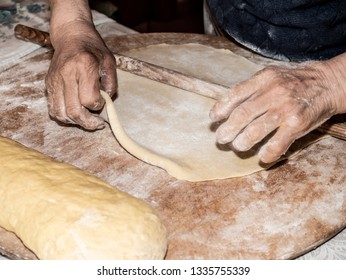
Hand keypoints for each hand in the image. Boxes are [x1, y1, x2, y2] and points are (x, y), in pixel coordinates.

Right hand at [45, 20, 116, 129]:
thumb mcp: (109, 62)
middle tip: (97, 124)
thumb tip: (106, 103)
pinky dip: (64, 116)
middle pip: (73, 110)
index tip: (102, 102)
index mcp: (84, 66)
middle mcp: (66, 74)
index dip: (98, 106)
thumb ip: (111, 83)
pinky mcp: (48, 84)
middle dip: (87, 123)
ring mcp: (54, 80)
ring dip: (75, 122)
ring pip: (61, 113)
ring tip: (86, 119)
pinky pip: (53, 108)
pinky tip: (75, 114)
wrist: (71, 36)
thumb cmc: (93, 49)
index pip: (89, 99)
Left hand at [210, 56, 345, 162]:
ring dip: (242, 142)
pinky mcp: (297, 124)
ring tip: (237, 146)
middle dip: (227, 130)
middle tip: (221, 139)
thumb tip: (227, 105)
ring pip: (255, 131)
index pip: (235, 94)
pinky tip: (261, 156)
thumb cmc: (295, 81)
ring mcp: (285, 109)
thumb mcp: (272, 76)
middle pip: (241, 115)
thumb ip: (252, 88)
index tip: (214, 118)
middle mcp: (273, 93)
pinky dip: (267, 153)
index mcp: (263, 79)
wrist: (328, 83)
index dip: (220, 108)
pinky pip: (277, 144)